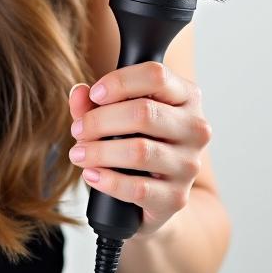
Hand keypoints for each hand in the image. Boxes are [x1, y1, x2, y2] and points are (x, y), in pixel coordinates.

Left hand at [67, 62, 212, 237]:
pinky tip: (91, 174)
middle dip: (99, 121)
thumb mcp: (112, 112)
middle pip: (143, 113)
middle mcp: (194, 128)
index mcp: (184, 96)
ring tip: (77, 153)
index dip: (119, 82)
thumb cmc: (134, 138)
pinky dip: (108, 180)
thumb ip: (91, 101)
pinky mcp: (177, 197)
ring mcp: (189, 164)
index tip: (94, 93)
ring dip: (98, 151)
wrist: (155, 190)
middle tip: (77, 130)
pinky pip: (138, 188)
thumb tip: (79, 93)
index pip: (156, 75)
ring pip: (139, 151)